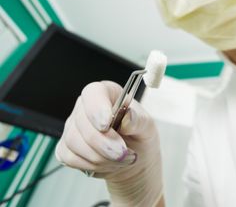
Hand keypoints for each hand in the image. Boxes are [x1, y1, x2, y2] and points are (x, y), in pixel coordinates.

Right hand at [55, 81, 163, 205]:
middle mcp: (85, 107)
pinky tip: (108, 163)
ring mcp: (72, 127)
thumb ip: (138, 121)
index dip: (96, 109)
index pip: (93, 93)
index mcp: (107, 93)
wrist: (133, 158)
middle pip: (82, 122)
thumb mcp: (147, 126)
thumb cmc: (139, 135)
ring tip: (122, 159)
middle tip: (123, 153)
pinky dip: (92, 165)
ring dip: (100, 157)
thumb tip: (128, 118)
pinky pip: (71, 158)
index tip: (106, 125)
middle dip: (103, 143)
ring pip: (74, 142)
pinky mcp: (66, 147)